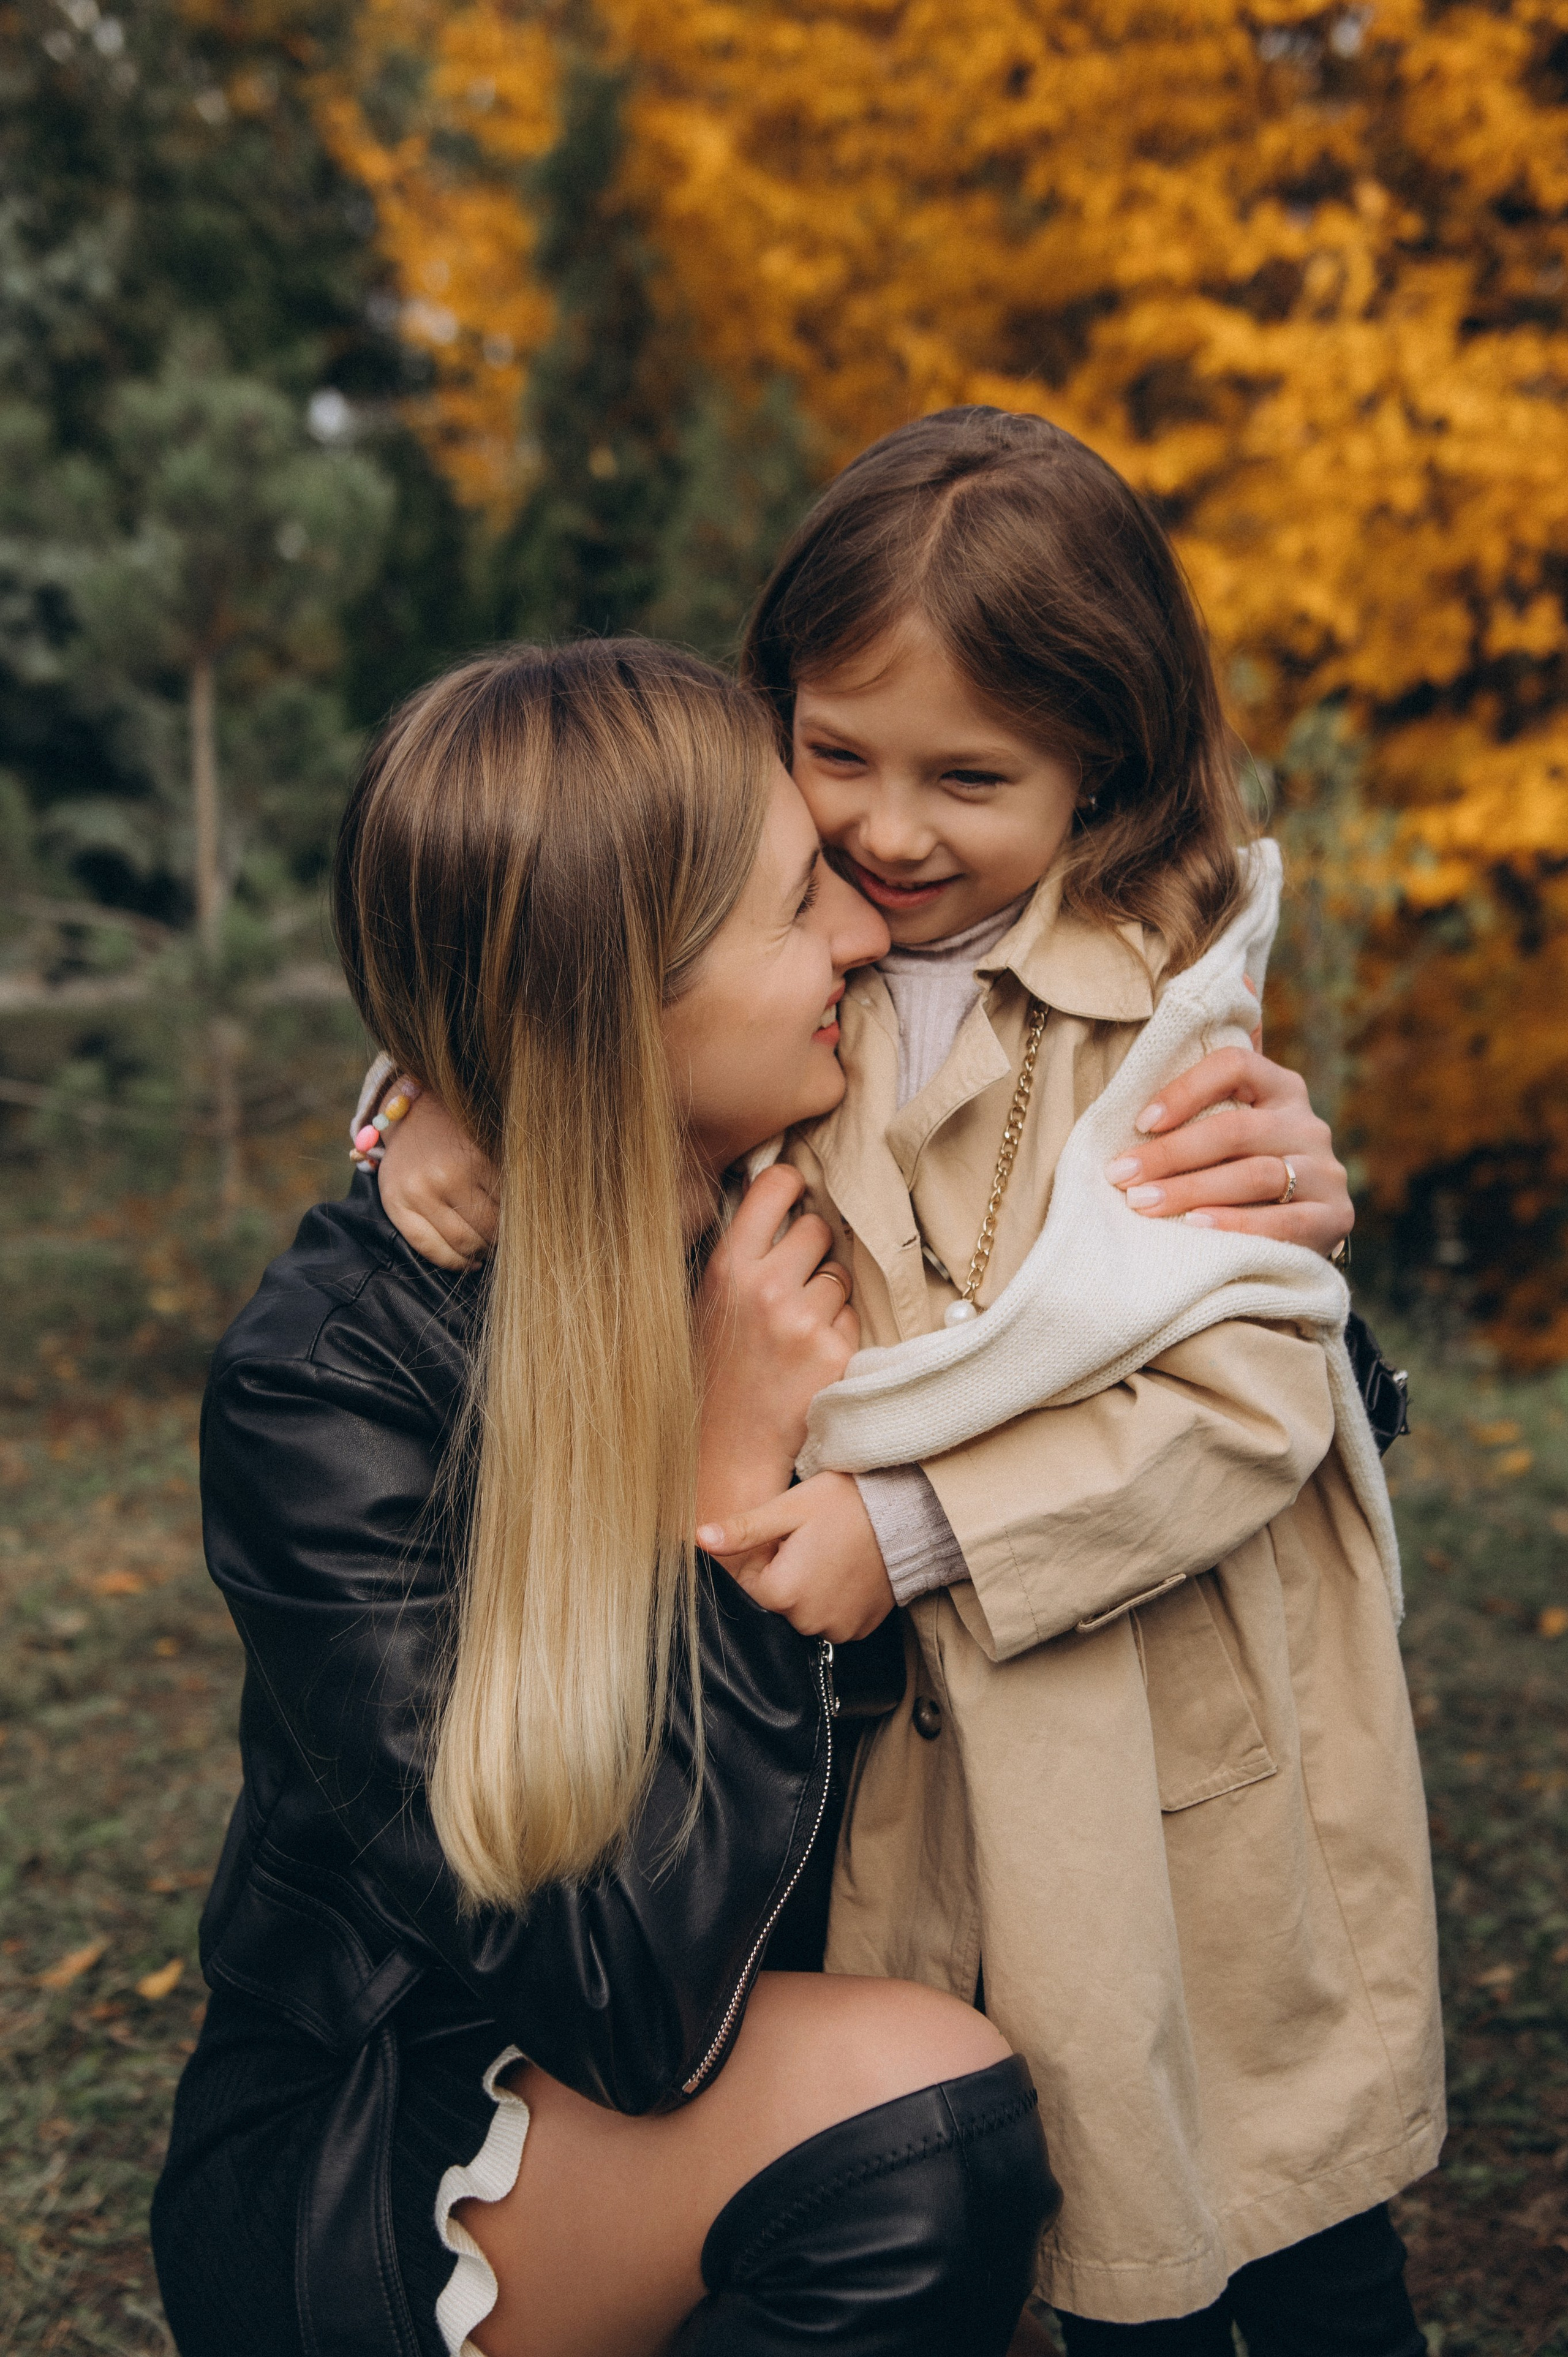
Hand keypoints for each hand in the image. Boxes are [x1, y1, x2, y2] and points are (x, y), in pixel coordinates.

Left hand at [378, 1092, 498, 1270]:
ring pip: (488, 1224)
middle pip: (465, 1240)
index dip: (460, 1263)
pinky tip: (507, 1210)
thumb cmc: (410, 1160)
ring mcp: (453, 1173)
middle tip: (491, 1250)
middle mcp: (424, 1188)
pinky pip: (501, 1198)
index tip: (472, 1264)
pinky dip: (508, 1209)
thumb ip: (422, 1223)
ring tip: (500, 1234)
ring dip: (499, 1236)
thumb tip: (467, 1260)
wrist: (417, 1109)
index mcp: (398, 1201)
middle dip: (482, 1252)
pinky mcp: (478, 1158)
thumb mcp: (399, 1191)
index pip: (435, 1250)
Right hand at [696, 1166, 857, 1529]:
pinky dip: (837, 1332)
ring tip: (795, 1328)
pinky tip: (808, 1356)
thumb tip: (783, 1199)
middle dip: (812, 1250)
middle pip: (818, 1227)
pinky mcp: (833, 1354)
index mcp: (727, 1267)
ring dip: (828, 1295)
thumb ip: (742, 1254)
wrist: (724, 1446)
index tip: (795, 1192)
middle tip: (792, 1281)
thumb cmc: (714, 1369)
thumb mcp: (708, 1301)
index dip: (792, 1183)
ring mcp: (803, 1321)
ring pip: (840, 1275)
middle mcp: (766, 1287)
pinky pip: (852, 1318)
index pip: (775, 1186)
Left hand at [697, 1472, 895, 1642]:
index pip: (749, 1587)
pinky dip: (832, 1601)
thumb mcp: (789, 1508)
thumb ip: (743, 1530)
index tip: (783, 1540)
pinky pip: (831, 1621)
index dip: (762, 1560)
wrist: (907, 1513)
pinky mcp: (859, 1630)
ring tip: (830, 1555)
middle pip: (776, 1603)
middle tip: (810, 1543)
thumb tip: (699, 1539)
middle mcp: (808, 1621)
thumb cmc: (846, 1504)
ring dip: (808, 1591)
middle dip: (784, 1576)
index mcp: (783, 1592)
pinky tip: (845, 1571)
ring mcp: (837, 1630)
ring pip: (803, 1614)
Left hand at [1103, 1048, 1351, 1256]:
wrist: (1300, 1234)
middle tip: (1122, 1176)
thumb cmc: (1238, 1176)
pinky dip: (1236, 1224)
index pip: (1234, 1065)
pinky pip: (1284, 1221)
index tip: (1140, 1123)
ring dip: (1192, 1190)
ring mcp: (1326, 1171)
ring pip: (1256, 1174)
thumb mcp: (1225, 1139)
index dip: (1184, 1089)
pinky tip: (1196, 1227)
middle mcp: (1308, 1124)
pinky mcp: (1335, 1217)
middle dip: (1170, 1154)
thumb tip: (1117, 1121)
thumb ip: (1194, 1119)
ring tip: (1144, 1205)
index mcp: (1280, 1089)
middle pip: (1236, 1129)